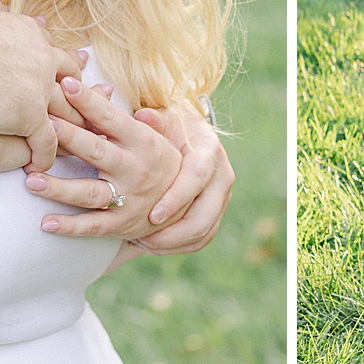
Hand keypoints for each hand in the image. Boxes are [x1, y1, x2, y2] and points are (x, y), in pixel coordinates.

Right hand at [0, 6, 83, 171]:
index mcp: (27, 33)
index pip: (51, 49)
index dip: (61, 60)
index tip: (74, 65)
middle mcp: (41, 57)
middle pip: (70, 77)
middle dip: (80, 91)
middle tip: (89, 101)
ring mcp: (40, 87)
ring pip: (66, 111)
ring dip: (71, 128)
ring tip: (76, 141)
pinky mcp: (31, 116)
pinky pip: (47, 140)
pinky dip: (46, 154)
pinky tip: (41, 164)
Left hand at [22, 76, 180, 238]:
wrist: (184, 207)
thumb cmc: (163, 160)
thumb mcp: (164, 133)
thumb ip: (142, 112)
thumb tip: (123, 95)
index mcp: (144, 141)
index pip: (111, 118)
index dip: (88, 100)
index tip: (66, 84)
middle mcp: (135, 169)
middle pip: (96, 151)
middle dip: (69, 137)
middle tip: (42, 125)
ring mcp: (128, 199)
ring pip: (89, 192)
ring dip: (59, 187)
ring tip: (31, 180)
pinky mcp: (121, 224)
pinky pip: (93, 226)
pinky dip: (70, 227)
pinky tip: (46, 223)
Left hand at [129, 108, 233, 255]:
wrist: (189, 135)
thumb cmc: (171, 126)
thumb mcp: (163, 118)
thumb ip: (153, 119)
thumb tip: (143, 117)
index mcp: (210, 151)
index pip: (197, 178)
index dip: (177, 199)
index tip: (153, 216)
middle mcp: (222, 176)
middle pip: (205, 214)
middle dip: (173, 232)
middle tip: (142, 239)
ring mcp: (222, 198)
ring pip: (204, 231)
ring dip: (172, 243)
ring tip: (141, 244)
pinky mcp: (216, 213)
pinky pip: (201, 238)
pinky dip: (177, 247)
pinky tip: (151, 246)